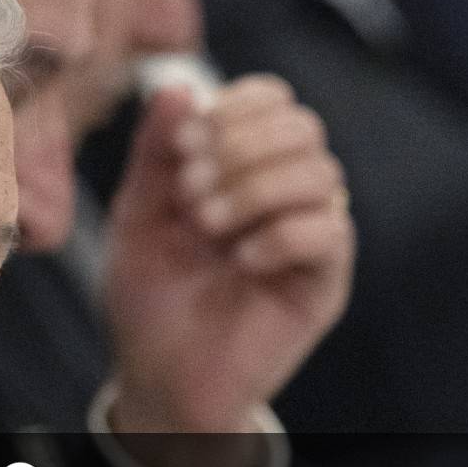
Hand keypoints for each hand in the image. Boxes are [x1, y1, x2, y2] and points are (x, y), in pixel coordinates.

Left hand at [101, 77, 352, 466]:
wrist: (158, 380)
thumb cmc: (151, 300)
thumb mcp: (138, 217)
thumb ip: (156, 153)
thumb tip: (176, 86)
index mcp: (244, 168)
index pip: (271, 100)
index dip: (232, 109)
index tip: (182, 148)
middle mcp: (286, 194)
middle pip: (303, 125)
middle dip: (240, 148)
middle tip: (191, 193)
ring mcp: (311, 236)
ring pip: (320, 171)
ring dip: (254, 190)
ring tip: (208, 227)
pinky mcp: (325, 283)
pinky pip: (329, 231)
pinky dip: (279, 234)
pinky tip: (241, 260)